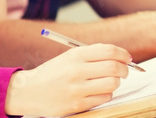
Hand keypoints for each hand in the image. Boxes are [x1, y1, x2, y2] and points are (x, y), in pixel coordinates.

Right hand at [4, 43, 130, 116]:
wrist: (27, 92)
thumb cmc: (53, 73)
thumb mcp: (69, 57)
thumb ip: (93, 54)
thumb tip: (121, 56)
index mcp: (76, 55)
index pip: (109, 51)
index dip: (123, 55)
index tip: (128, 59)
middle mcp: (76, 71)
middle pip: (114, 68)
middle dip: (124, 70)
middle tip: (124, 72)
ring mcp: (76, 89)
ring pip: (112, 84)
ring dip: (115, 83)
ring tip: (109, 82)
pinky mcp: (76, 105)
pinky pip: (104, 98)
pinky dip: (106, 95)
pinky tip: (99, 93)